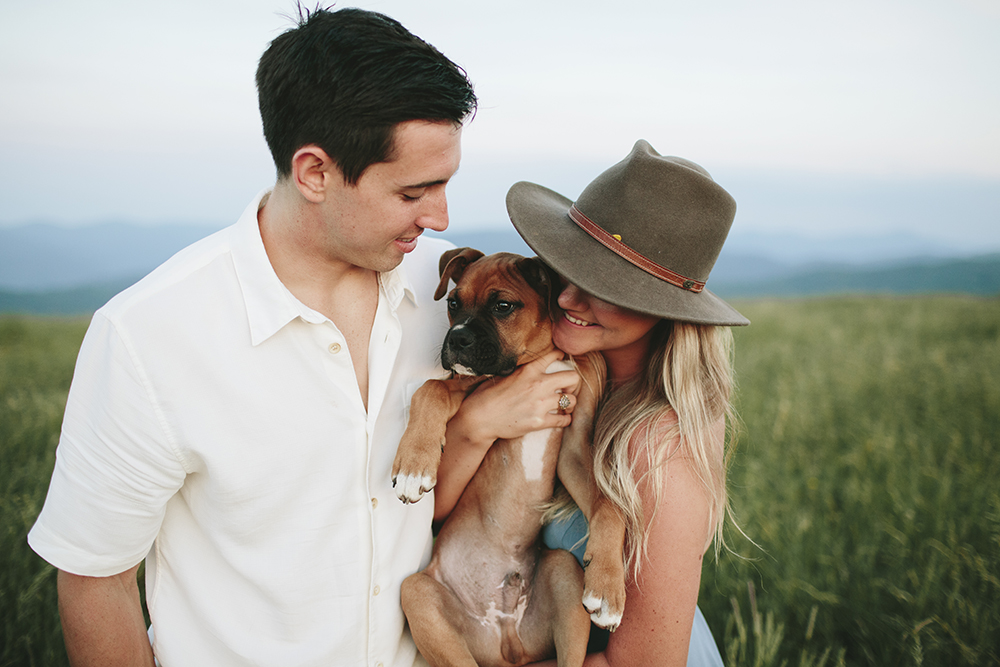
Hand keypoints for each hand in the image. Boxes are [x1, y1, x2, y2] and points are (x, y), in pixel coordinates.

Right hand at [459, 349, 579, 441]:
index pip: (555, 355)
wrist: (479, 418)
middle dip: (573, 383)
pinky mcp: (539, 422)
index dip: (561, 357)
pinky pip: (564, 420)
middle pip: (573, 378)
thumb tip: (532, 367)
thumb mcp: (504, 374)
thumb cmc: (487, 395)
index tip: (561, 361)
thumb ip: (522, 370)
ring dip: (569, 402)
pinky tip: (560, 417)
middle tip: (567, 388)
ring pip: (572, 400)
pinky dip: (565, 419)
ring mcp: (540, 404)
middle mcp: (538, 385)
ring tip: (563, 404)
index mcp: (529, 370)